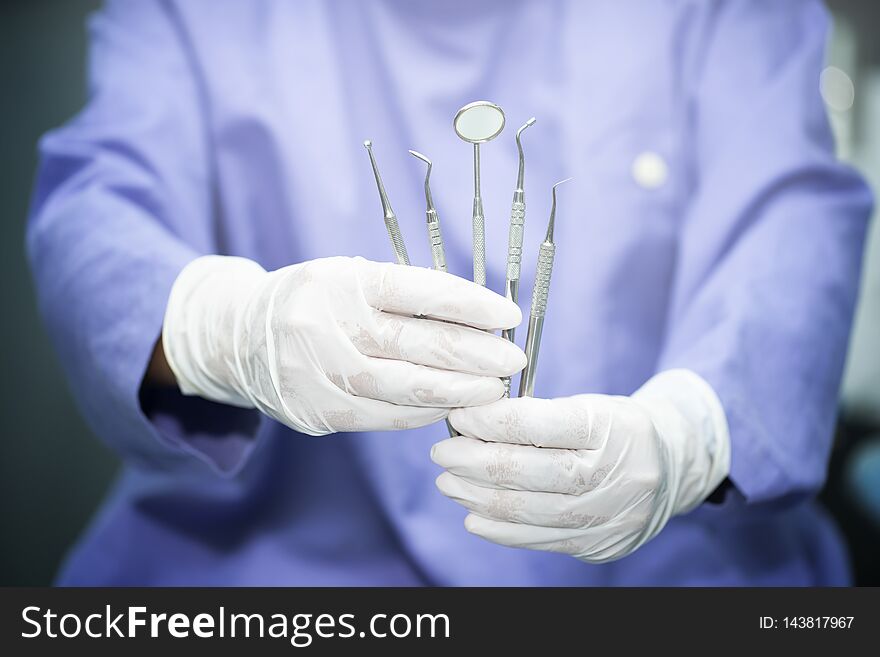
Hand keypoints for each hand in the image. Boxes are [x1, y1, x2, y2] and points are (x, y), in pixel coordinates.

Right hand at [162, 255, 524, 434]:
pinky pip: (384, 416)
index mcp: (342, 282)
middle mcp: (327, 325)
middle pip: (417, 344)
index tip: (509, 316)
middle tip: (513, 361)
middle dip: (476, 355)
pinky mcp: (316, 410)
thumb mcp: (349, 280)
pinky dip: (424, 413)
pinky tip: (451, 407)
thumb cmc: (315, 303)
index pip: (418, 290)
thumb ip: (404, 296)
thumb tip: (478, 322)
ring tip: (493, 390)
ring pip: (404, 387)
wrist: (237, 338)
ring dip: (458, 392)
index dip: (470, 304)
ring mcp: (319, 372)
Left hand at [431, 370, 729, 562]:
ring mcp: (604, 514)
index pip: (534, 424)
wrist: (670, 469)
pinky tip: (473, 513)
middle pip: (524, 470)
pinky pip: (536, 539)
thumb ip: (534, 414)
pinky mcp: (596, 544)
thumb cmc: (615, 429)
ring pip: (524, 509)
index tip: (459, 415)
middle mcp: (609, 473)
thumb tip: (469, 423)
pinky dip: (497, 528)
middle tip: (442, 452)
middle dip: (471, 460)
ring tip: (449, 481)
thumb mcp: (587, 407)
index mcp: (607, 426)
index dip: (487, 420)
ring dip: (475, 495)